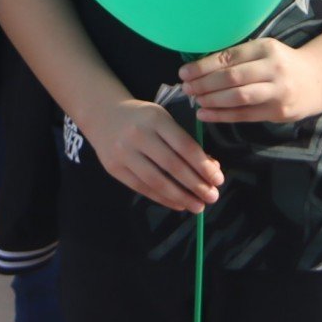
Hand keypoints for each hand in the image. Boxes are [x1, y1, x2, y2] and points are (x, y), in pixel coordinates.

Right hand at [81, 98, 222, 213]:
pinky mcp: (114, 168)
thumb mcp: (163, 120)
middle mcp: (138, 135)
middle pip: (172, 165)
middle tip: (212, 197)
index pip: (184, 145)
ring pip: (157, 181)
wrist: (103, 115)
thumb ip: (184, 141)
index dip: (203, 165)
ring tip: (197, 206)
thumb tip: (209, 169)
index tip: (218, 179)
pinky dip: (163, 198)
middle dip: (196, 184)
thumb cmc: (141, 118)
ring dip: (181, 197)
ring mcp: (123, 152)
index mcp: (155, 118)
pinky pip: (142, 188)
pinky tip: (178, 203)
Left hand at [180, 39, 321, 124]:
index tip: (184, 72)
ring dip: (212, 100)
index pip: (229, 57)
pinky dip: (222, 116)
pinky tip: (206, 114)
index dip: (203, 66)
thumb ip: (239, 57)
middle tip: (186, 89)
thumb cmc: (283, 63)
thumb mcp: (265, 51)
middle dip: (205, 84)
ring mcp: (277, 92)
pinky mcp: (278, 112)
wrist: (319, 80)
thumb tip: (201, 67)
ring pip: (239, 97)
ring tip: (195, 101)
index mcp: (266, 48)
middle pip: (232, 78)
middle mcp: (273, 69)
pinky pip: (245, 115)